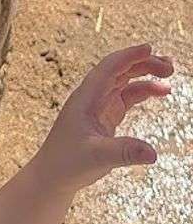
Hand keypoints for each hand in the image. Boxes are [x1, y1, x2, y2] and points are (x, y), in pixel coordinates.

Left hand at [33, 43, 173, 193]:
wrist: (53, 176)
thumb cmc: (68, 164)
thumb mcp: (97, 158)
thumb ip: (124, 153)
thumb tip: (153, 153)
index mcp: (85, 98)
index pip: (108, 68)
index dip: (128, 56)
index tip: (150, 48)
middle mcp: (91, 96)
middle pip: (119, 70)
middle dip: (143, 63)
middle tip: (170, 66)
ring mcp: (98, 105)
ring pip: (124, 81)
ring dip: (144, 74)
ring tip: (169, 74)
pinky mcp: (105, 116)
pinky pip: (126, 96)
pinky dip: (142, 91)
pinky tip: (159, 91)